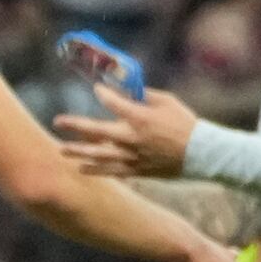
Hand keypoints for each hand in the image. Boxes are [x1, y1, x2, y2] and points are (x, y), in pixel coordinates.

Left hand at [53, 80, 199, 177]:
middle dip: (75, 125)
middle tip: (58, 121)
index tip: (97, 90)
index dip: (103, 94)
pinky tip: (82, 168)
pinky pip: (111, 171)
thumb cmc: (185, 123)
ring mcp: (133, 156)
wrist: (201, 153)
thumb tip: (126, 90)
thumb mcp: (166, 101)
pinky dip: (96, 169)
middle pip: (96, 131)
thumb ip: (143, 95)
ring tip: (61, 150)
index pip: (112, 103)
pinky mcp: (137, 170)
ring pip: (98, 154)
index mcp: (140, 117)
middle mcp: (132, 137)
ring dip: (78, 151)